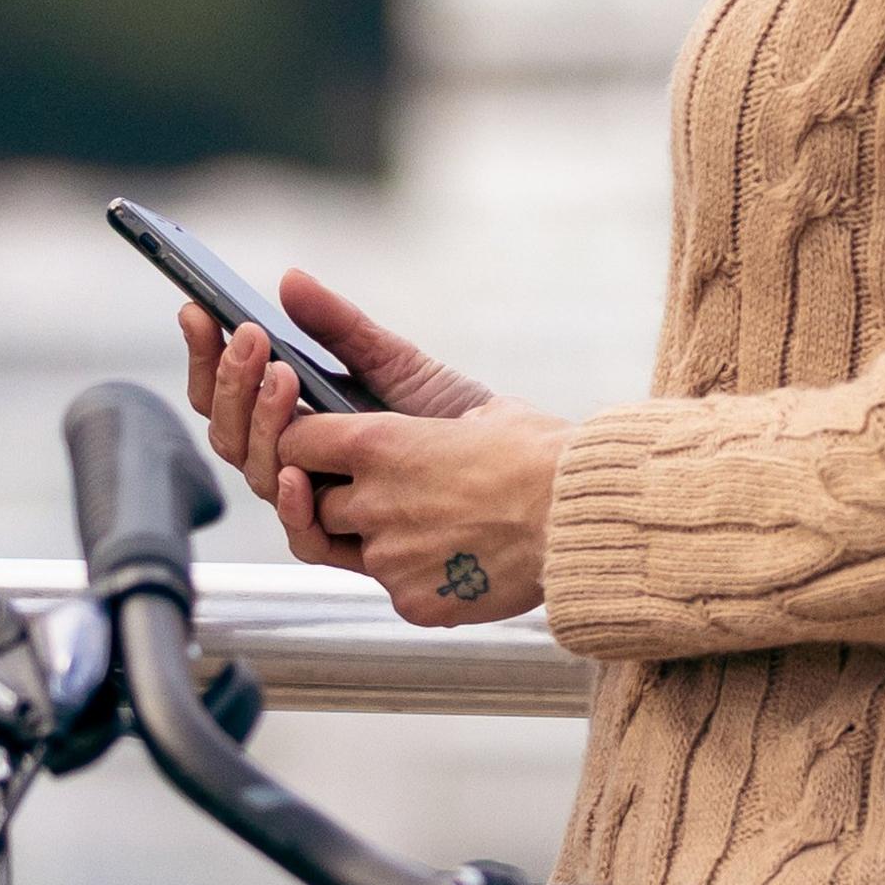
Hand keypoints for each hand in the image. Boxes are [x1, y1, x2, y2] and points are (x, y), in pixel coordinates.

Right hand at [186, 279, 489, 557]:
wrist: (529, 481)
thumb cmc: (466, 425)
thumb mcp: (400, 365)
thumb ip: (342, 328)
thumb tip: (288, 279)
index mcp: (303, 424)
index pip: (231, 394)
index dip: (206, 355)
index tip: (196, 311)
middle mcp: (301, 468)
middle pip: (231, 434)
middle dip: (230, 382)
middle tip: (248, 339)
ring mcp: (322, 509)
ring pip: (257, 476)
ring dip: (259, 422)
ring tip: (279, 376)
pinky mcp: (354, 550)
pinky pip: (303, 537)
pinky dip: (290, 500)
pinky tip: (293, 468)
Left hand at [194, 274, 558, 627]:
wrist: (593, 517)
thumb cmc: (532, 447)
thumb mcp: (441, 381)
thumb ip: (359, 338)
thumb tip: (291, 281)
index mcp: (379, 445)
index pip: (292, 446)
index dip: (303, 443)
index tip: (325, 440)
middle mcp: (373, 506)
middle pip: (310, 502)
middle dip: (335, 491)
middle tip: (389, 481)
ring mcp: (393, 561)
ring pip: (346, 550)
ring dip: (373, 531)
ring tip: (428, 512)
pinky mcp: (418, 602)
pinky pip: (392, 587)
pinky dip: (416, 569)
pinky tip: (458, 546)